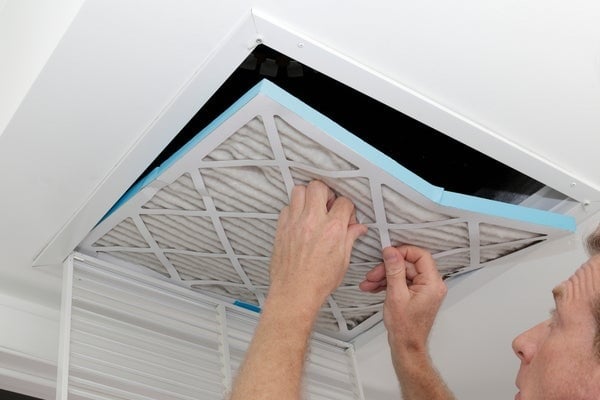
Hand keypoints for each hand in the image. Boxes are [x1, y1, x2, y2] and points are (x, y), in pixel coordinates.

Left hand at [268, 180, 366, 313]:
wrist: (295, 293)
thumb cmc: (318, 282)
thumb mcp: (342, 260)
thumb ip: (350, 238)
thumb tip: (358, 228)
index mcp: (333, 229)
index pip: (344, 202)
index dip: (346, 207)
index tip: (344, 216)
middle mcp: (313, 221)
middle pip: (318, 187)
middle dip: (325, 193)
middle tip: (327, 205)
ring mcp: (295, 223)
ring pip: (299, 190)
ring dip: (307, 196)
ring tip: (311, 209)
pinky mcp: (282, 228)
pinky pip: (286, 207)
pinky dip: (293, 209)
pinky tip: (299, 221)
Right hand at [359, 245, 446, 353]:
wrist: (406, 346)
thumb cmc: (405, 327)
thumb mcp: (396, 295)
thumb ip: (394, 270)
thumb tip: (391, 252)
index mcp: (432, 283)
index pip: (420, 255)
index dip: (402, 252)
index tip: (387, 254)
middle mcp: (431, 285)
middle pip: (408, 265)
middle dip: (387, 268)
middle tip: (372, 274)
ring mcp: (423, 290)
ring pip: (402, 273)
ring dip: (384, 277)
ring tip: (369, 284)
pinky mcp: (416, 294)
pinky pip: (402, 282)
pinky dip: (388, 283)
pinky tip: (374, 287)